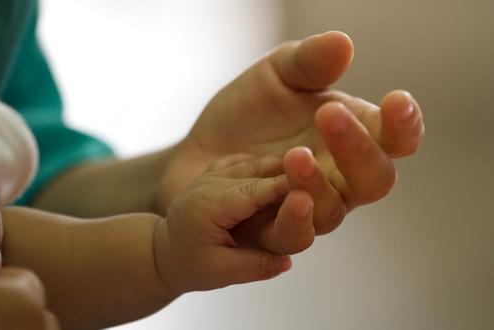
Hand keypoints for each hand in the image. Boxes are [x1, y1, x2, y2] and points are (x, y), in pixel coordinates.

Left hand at [154, 154, 315, 293]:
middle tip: (321, 167)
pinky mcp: (217, 171)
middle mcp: (210, 183)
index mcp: (208, 206)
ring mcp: (212, 174)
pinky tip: (288, 167)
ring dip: (282, 163)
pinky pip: (247, 160)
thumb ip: (254, 266)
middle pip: (257, 170)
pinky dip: (268, 163)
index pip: (253, 192)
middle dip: (290, 169)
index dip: (285, 186)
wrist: (163, 249)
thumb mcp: (220, 273)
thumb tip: (287, 261)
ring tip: (312, 164)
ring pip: (253, 160)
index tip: (314, 184)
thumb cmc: (190, 264)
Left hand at [158, 31, 423, 234]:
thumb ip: (308, 62)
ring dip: (317, 184)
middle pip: (375, 179)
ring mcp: (310, 207)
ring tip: (294, 154)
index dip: (405, 124)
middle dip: (358, 149)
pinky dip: (292, 218)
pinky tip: (281, 191)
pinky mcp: (275, 228)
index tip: (396, 101)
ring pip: (334, 211)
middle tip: (329, 113)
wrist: (201, 147)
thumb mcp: (276, 75)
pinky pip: (294, 236)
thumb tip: (343, 44)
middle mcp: (340, 178)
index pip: (396, 139)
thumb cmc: (249, 110)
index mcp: (353, 137)